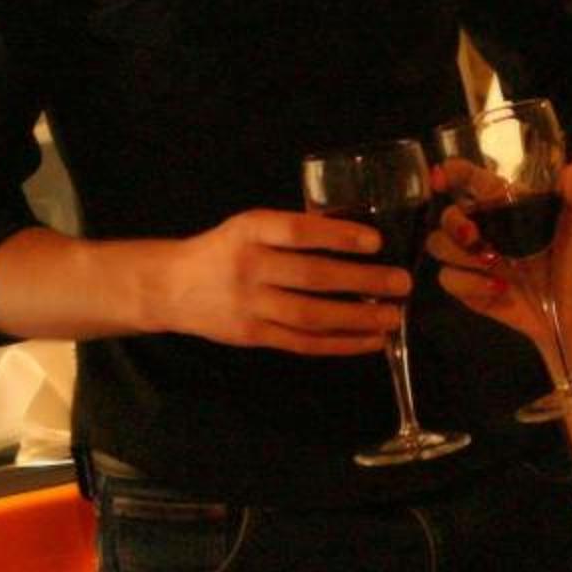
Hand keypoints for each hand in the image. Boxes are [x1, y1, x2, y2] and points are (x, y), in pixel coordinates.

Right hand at [155, 207, 408, 354]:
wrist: (170, 287)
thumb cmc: (223, 249)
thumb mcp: (248, 226)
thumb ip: (291, 231)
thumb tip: (357, 236)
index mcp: (249, 231)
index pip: (298, 231)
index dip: (337, 235)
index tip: (375, 241)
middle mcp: (248, 267)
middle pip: (312, 276)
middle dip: (362, 281)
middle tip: (401, 283)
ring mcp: (249, 305)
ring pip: (310, 316)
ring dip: (357, 318)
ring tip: (393, 316)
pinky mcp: (252, 336)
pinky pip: (302, 343)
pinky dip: (339, 344)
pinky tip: (369, 340)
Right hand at [428, 156, 571, 342]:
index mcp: (508, 206)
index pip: (472, 181)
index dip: (453, 173)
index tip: (442, 175)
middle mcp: (486, 229)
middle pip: (446, 215)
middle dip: (452, 222)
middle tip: (473, 236)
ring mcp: (475, 260)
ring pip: (438, 245)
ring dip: (458, 253)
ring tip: (491, 263)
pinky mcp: (470, 289)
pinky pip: (448, 279)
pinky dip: (469, 284)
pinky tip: (499, 288)